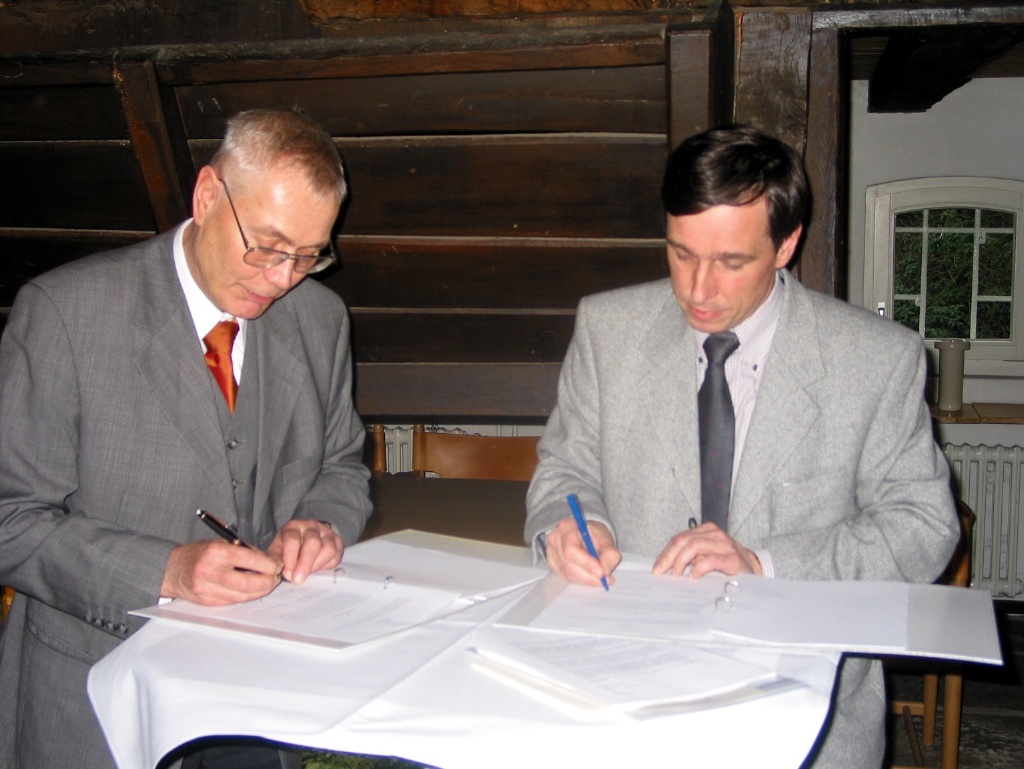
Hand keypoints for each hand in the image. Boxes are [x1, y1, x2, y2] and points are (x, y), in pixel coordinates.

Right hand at [161, 540, 281, 604]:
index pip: (248, 559)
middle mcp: (209, 571)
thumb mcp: (221, 543)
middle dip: (266, 582)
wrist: (173, 569)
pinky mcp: (206, 602)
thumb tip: (270, 562)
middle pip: (246, 583)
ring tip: (267, 584)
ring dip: (259, 592)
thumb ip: (244, 551)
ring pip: (241, 596)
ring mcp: (206, 589)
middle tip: (276, 578)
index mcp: (215, 552)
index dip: (267, 564)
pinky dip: (246, 597)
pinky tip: (253, 591)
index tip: (277, 565)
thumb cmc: (201, 553)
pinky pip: (232, 601)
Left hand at [267, 519, 342, 584]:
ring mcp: (327, 532)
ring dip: (317, 565)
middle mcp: (311, 526)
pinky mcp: (338, 540)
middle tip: (298, 579)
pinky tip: (318, 568)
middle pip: (313, 543)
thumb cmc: (288, 547)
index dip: (290, 558)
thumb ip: (276, 560)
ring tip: (308, 573)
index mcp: (293, 527)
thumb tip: (281, 573)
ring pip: (328, 548)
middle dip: (305, 564)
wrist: (304, 537)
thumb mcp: (277, 550)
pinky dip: (327, 565)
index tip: (288, 574)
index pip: (293, 539)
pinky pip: (337, 555)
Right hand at [543, 517, 620, 587]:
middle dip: (588, 576)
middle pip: (568, 564)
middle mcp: (555, 539)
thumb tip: (605, 572)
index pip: (571, 550)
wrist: (588, 535)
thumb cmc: (595, 536)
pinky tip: (588, 576)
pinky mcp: (552, 561)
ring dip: (585, 579)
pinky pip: (564, 576)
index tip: (601, 573)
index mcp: (567, 528)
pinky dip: (578, 579)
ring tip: (599, 578)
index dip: (586, 564)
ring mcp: (551, 551)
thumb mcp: (608, 542)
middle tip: (604, 580)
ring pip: (567, 573)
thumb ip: (610, 556)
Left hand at [652, 522, 761, 578]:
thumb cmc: (726, 563)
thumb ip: (690, 557)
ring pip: (694, 545)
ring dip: (681, 561)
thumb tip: (666, 566)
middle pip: (683, 540)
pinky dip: (699, 568)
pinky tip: (693, 576)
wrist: (752, 568)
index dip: (665, 553)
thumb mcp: (706, 556)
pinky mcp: (733, 559)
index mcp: (705, 531)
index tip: (656, 568)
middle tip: (661, 572)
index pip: (679, 538)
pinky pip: (712, 560)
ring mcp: (724, 545)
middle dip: (669, 557)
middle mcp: (714, 534)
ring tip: (676, 574)